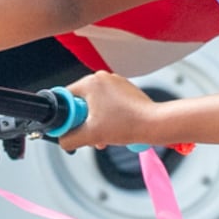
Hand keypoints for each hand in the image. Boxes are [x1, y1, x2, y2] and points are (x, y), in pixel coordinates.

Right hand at [56, 74, 175, 151]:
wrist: (154, 124)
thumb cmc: (128, 124)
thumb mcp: (91, 135)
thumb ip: (69, 139)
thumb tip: (63, 140)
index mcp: (91, 82)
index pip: (66, 97)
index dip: (67, 116)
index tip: (73, 128)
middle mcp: (103, 78)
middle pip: (81, 102)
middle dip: (84, 122)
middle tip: (90, 134)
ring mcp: (116, 83)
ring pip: (95, 105)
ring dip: (96, 122)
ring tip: (104, 136)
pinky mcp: (125, 91)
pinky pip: (108, 104)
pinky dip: (108, 118)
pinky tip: (114, 130)